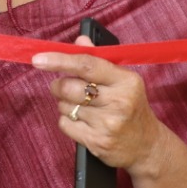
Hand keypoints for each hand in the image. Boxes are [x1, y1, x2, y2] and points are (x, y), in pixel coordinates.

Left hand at [33, 36, 165, 172]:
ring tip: (82, 107)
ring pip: (64, 106)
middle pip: (69, 87)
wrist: (148, 146)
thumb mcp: (123, 81)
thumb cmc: (132, 108)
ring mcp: (108, 124)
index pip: (87, 65)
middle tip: (63, 87)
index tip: (39, 59)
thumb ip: (99, 60)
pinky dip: (68, 121)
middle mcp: (119, 101)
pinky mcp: (97, 142)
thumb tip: (79, 40)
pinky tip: (83, 122)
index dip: (60, 60)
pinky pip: (65, 125)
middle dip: (59, 85)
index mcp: (126, 81)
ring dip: (65, 105)